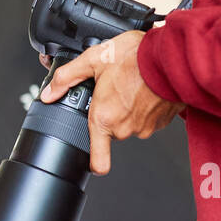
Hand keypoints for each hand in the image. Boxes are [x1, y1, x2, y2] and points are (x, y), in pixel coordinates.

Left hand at [38, 30, 185, 174]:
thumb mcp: (94, 59)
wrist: (171, 56)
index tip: (92, 162)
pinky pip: (148, 118)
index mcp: (105, 118)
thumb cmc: (136, 57)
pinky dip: (146, 106)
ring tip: (132, 84)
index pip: (98, 161)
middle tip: (113, 90)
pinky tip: (145, 88)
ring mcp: (146, 126)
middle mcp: (126, 128)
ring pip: (131, 123)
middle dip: (111, 113)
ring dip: (129, 108)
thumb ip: (67, 77)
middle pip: (112, 130)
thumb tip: (49, 93)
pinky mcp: (163, 121)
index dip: (94, 163)